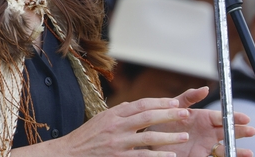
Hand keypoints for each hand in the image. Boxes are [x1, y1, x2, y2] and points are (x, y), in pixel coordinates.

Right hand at [40, 97, 198, 155]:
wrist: (68, 154)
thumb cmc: (85, 137)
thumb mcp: (100, 119)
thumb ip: (118, 112)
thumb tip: (132, 105)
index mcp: (113, 113)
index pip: (141, 104)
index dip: (160, 103)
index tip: (175, 102)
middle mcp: (116, 125)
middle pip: (148, 116)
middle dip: (169, 115)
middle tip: (186, 114)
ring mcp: (118, 143)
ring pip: (148, 137)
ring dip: (169, 136)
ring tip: (184, 136)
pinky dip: (158, 156)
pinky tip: (171, 156)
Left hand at [151, 87, 254, 156]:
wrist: (150, 139)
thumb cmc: (162, 120)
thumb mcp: (174, 106)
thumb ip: (188, 97)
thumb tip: (204, 88)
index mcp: (203, 118)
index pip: (222, 117)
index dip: (233, 118)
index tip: (245, 118)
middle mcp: (207, 133)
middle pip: (227, 133)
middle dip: (240, 132)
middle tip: (251, 131)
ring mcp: (204, 146)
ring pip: (224, 149)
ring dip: (237, 150)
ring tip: (248, 153)